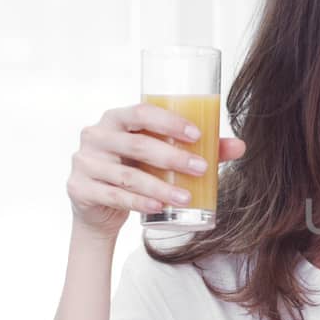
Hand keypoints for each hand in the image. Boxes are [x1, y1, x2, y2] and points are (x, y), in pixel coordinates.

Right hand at [66, 103, 245, 238]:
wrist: (98, 207)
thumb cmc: (136, 170)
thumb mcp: (161, 158)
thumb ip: (197, 149)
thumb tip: (240, 146)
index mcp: (115, 118)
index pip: (141, 111)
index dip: (169, 121)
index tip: (197, 135)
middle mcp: (96, 135)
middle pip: (137, 143)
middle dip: (173, 157)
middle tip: (202, 169)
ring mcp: (85, 162)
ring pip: (128, 175)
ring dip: (160, 187)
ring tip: (187, 198)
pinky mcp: (80, 188)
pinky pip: (114, 196)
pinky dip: (139, 202)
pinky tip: (159, 208)